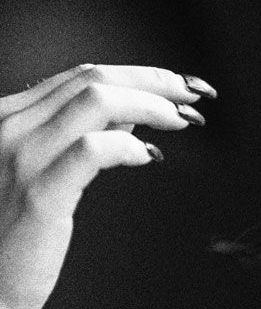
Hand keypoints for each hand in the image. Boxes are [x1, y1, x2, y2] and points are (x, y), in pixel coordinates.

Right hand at [0, 64, 214, 308]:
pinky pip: (92, 150)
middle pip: (93, 79)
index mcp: (9, 116)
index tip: (176, 85)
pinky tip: (150, 156)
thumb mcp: (42, 170)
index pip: (80, 76)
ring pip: (95, 101)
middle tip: (194, 95)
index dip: (137, 74)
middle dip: (153, 81)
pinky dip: (128, 145)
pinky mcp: (40, 194)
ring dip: (150, 104)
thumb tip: (129, 113)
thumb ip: (79, 136)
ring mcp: (22, 157)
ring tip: (182, 120)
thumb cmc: (14, 235)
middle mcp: (10, 126)